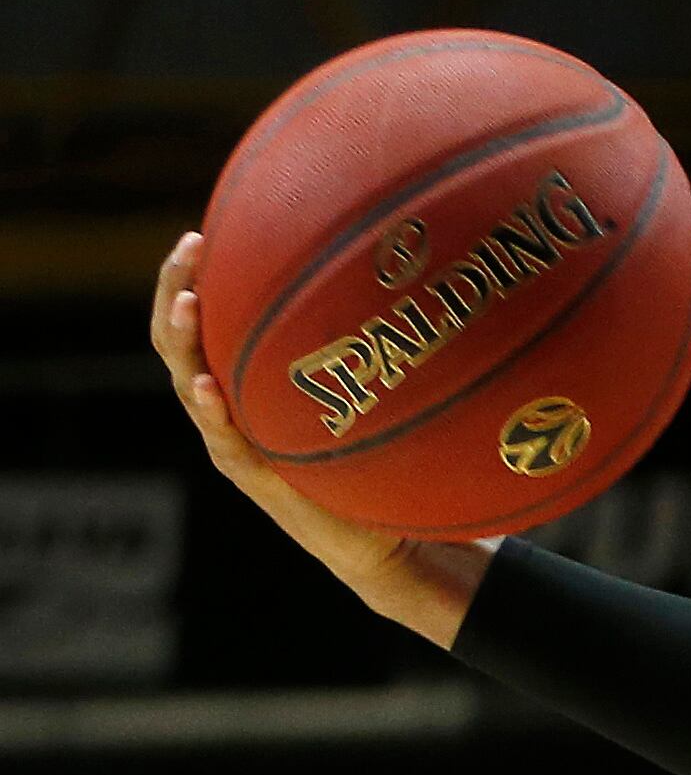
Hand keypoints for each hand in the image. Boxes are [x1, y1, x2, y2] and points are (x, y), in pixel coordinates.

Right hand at [151, 230, 488, 646]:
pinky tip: (213, 389)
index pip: (203, 321)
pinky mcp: (258, 478)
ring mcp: (237, 443)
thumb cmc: (383, 463)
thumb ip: (378, 355)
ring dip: (185, 343)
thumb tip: (431, 286)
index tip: (199, 233)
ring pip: (192, 386)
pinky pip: (229, 441)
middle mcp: (232, 409)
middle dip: (176, 292)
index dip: (191, 278)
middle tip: (189, 248)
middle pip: (179, 343)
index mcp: (249, 384)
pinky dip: (217, 413)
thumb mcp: (375, 398)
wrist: (388, 541)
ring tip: (188, 306)